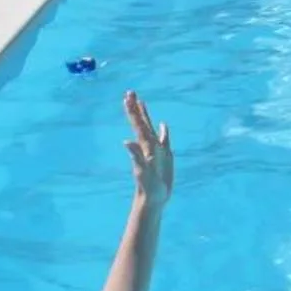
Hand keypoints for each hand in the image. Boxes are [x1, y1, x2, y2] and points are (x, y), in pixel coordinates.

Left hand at [122, 91, 172, 210]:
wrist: (153, 198)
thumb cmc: (147, 187)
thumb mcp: (142, 171)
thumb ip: (136, 156)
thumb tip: (126, 142)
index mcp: (144, 146)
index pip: (137, 124)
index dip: (132, 110)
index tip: (127, 96)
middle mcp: (148, 145)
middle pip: (141, 122)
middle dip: (136, 107)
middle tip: (130, 92)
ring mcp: (156, 150)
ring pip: (150, 128)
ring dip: (146, 115)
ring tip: (142, 103)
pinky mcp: (164, 156)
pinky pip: (163, 139)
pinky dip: (162, 131)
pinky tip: (162, 126)